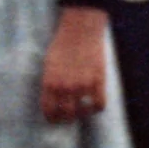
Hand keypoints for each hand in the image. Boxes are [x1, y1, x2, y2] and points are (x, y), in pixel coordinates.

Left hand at [40, 6, 108, 123]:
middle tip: (72, 114)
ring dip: (83, 112)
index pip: (49, 112)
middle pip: (66, 115)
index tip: (58, 117)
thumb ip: (50, 82)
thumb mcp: (49, 64)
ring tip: (85, 108)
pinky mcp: (98, 80)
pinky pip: (99, 103)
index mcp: (49, 84)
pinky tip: (96, 102)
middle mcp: (64, 88)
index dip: (53, 118)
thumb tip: (53, 96)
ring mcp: (82, 85)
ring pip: (82, 111)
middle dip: (68, 118)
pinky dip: (97, 107)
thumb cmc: (64, 43)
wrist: (81, 29)